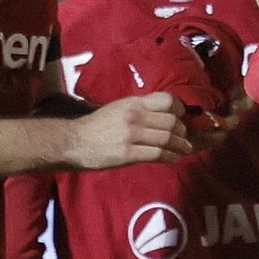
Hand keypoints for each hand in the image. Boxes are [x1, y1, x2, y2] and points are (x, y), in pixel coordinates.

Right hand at [64, 91, 199, 168]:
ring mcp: (131, 135)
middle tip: (184, 137)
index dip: (180, 109)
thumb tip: (168, 114)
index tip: (183, 117)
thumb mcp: (119, 108)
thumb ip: (141, 109)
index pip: (167, 100)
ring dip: (180, 146)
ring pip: (168, 138)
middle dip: (182, 131)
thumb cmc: (99, 126)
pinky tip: (173, 158)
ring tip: (183, 149)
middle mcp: (134, 116)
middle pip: (172, 122)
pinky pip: (157, 154)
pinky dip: (170, 157)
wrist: (74, 142)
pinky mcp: (127, 153)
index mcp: (133, 103)